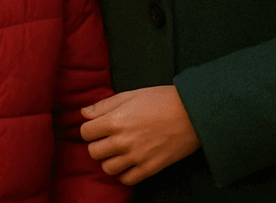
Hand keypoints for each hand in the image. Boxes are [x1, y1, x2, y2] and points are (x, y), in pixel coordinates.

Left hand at [80, 86, 199, 184]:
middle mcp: (122, 141)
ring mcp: (136, 157)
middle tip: (107, 138)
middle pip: (93, 152)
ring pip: (107, 168)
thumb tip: (83, 113)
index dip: (89, 129)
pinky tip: (128, 162)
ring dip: (109, 159)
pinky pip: (126, 179)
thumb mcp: (129, 95)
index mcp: (115, 120)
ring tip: (117, 150)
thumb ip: (104, 105)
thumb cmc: (160, 99)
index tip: (97, 126)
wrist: (191, 113)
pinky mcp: (149, 168)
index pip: (85, 132)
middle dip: (97, 144)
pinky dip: (124, 173)